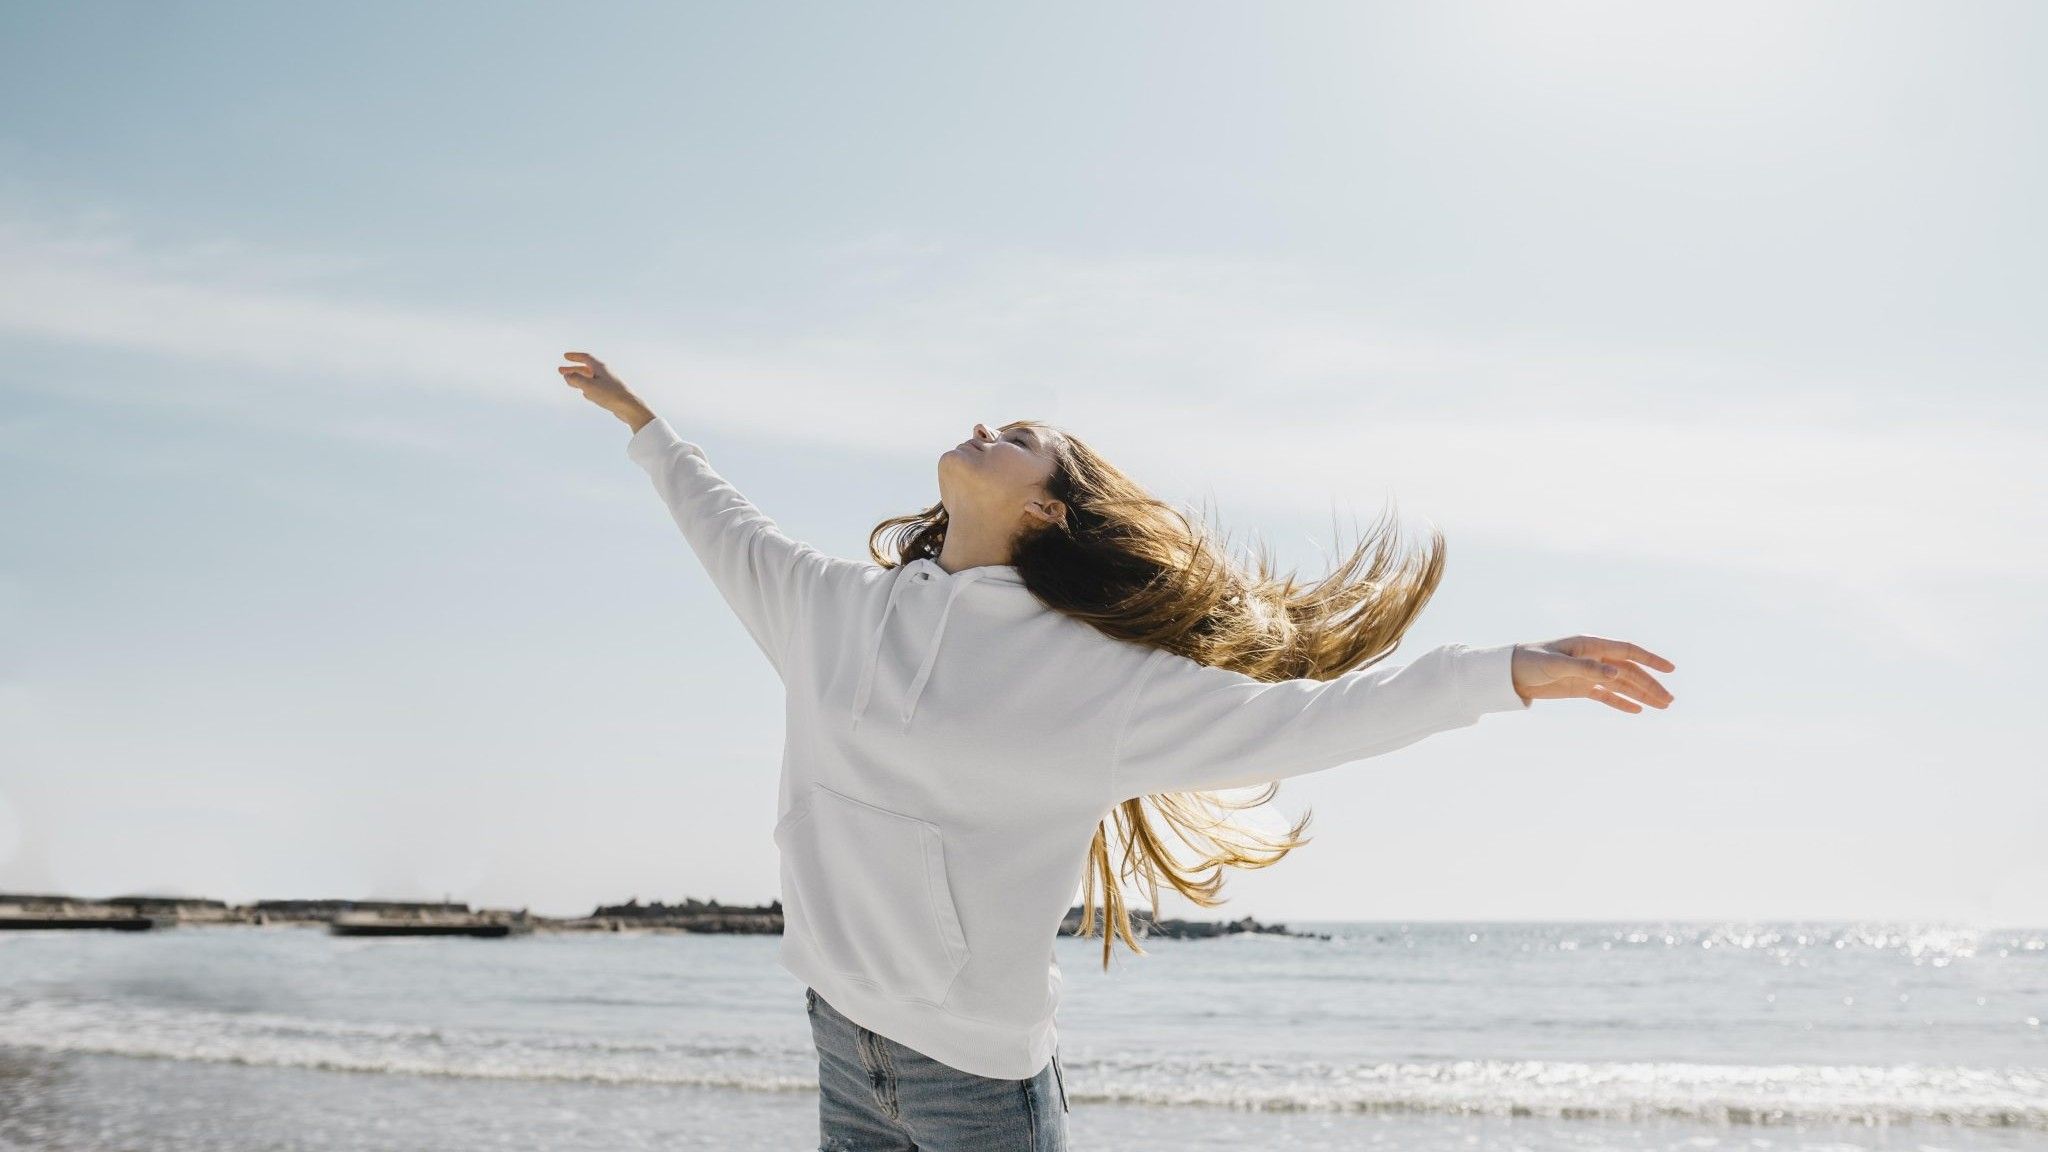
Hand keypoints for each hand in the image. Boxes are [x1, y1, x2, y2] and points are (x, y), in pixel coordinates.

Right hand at [557, 351, 651, 427]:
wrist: (630, 407)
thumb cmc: (610, 394)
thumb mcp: (589, 386)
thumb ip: (576, 379)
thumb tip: (566, 375)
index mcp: (601, 367)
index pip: (586, 357)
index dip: (574, 356)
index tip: (565, 356)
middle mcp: (605, 373)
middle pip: (586, 368)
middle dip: (573, 369)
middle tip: (560, 371)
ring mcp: (609, 383)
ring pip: (591, 379)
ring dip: (579, 379)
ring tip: (569, 382)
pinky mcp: (611, 394)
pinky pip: (597, 388)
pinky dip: (588, 388)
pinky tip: (585, 394)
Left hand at [1510, 636, 1675, 712]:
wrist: (1509, 673)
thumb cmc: (1531, 661)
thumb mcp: (1558, 664)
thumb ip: (1587, 668)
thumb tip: (1616, 672)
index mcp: (1591, 645)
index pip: (1628, 651)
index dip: (1650, 659)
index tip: (1670, 669)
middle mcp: (1594, 657)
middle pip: (1629, 671)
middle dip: (1650, 685)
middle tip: (1669, 701)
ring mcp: (1588, 673)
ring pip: (1622, 684)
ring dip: (1642, 694)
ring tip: (1663, 706)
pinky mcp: (1580, 687)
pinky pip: (1606, 695)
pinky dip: (1622, 702)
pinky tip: (1638, 710)